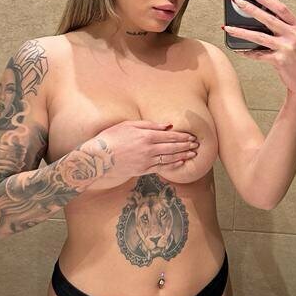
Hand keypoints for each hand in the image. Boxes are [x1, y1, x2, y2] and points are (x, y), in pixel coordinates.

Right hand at [83, 120, 197, 188]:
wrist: (99, 157)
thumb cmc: (112, 138)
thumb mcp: (128, 125)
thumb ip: (149, 125)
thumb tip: (167, 125)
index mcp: (146, 135)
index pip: (169, 136)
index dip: (182, 136)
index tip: (191, 136)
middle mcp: (149, 149)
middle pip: (172, 147)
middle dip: (186, 146)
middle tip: (196, 145)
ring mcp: (146, 161)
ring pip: (169, 158)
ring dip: (182, 155)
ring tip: (192, 154)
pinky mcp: (143, 170)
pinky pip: (161, 168)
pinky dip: (172, 165)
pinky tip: (180, 163)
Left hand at [222, 0, 295, 98]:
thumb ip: (283, 28)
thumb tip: (262, 16)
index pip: (280, 8)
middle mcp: (293, 35)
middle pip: (268, 18)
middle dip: (250, 8)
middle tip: (236, 2)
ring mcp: (287, 48)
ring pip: (259, 36)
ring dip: (241, 31)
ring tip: (228, 27)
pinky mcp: (280, 60)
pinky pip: (258, 55)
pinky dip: (247, 52)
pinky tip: (239, 50)